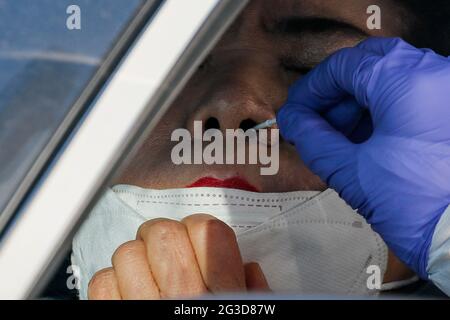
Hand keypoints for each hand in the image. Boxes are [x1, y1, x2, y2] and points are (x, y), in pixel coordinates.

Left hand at [88, 214, 268, 298]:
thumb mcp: (251, 316)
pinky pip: (101, 283)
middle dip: (161, 237)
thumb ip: (255, 292)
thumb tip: (248, 267)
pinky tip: (126, 296)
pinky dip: (111, 285)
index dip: (197, 228)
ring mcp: (143, 310)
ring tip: (145, 279)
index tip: (195, 239)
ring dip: (134, 262)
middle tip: (166, 251)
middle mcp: (181, 299)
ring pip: (125, 254)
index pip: (205, 230)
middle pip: (160, 233)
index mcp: (219, 295)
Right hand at [277, 37, 449, 278]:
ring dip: (358, 101)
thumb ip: (313, 138)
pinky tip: (365, 138)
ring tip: (337, 136)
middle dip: (335, 92)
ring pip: (391, 76)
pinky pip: (411, 94)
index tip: (293, 114)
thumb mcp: (352, 171)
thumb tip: (290, 118)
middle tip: (315, 120)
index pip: (343, 66)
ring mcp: (449, 89)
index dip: (310, 90)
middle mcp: (434, 71)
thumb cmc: (413, 206)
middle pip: (369, 63)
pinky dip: (383, 109)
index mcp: (406, 80)